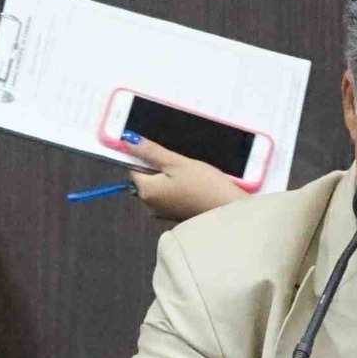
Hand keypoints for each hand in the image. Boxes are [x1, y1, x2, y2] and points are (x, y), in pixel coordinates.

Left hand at [123, 138, 245, 223]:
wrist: (229, 211)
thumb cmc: (204, 185)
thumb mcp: (177, 163)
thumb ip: (152, 152)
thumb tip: (128, 141)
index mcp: (145, 191)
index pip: (134, 168)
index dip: (149, 158)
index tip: (167, 155)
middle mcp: (149, 205)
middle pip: (147, 179)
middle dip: (161, 170)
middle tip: (183, 165)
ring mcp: (162, 212)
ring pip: (159, 187)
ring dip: (170, 179)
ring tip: (191, 175)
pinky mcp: (175, 216)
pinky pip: (170, 197)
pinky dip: (178, 189)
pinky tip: (193, 186)